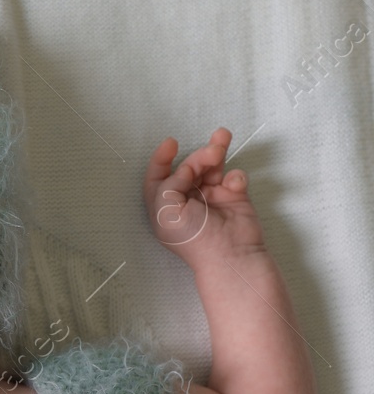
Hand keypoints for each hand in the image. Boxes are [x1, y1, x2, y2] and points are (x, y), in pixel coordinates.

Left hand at [143, 128, 264, 266]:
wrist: (230, 254)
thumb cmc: (194, 238)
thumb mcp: (166, 211)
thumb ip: (168, 185)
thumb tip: (186, 169)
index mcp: (165, 206)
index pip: (158, 177)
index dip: (162, 158)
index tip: (171, 143)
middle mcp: (186, 200)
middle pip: (188, 168)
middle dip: (198, 156)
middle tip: (211, 152)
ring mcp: (211, 197)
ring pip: (211, 167)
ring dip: (216, 151)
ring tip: (222, 139)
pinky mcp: (233, 197)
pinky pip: (233, 177)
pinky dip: (234, 176)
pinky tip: (234, 185)